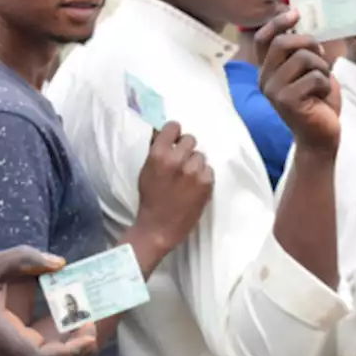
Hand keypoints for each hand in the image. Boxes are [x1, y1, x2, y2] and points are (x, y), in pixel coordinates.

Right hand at [132, 122, 213, 255]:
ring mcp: (194, 171)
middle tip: (181, 163)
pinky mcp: (206, 183)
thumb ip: (156, 151)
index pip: (174, 127)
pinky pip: (209, 170)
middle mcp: (177, 160)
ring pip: (201, 156)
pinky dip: (203, 177)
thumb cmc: (149, 199)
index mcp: (158, 154)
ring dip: (195, 164)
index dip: (174, 134)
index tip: (175, 142)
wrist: (158, 228)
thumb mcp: (146, 171)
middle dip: (186, 150)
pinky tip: (194, 188)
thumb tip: (162, 132)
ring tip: (187, 179)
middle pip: (191, 140)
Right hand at [255, 10, 340, 153]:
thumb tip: (306, 25)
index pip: (263, 39)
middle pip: (282, 43)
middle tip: (322, 56)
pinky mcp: (287, 101)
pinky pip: (314, 77)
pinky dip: (325, 84)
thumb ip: (302, 52)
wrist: (321, 137)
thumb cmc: (317, 103)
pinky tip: (322, 97)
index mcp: (267, 71)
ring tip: (322, 83)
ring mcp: (273, 91)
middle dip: (309, 43)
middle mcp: (264, 80)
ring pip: (302, 58)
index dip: (278, 23)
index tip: (296, 13)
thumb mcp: (309, 71)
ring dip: (321, 68)